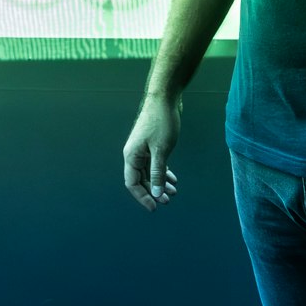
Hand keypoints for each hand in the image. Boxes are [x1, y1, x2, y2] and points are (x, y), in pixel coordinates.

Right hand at [121, 94, 180, 210]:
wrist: (165, 98)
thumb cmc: (161, 122)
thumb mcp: (161, 150)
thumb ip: (158, 173)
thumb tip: (156, 194)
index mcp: (132, 156)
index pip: (132, 183)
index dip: (142, 197)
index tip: (155, 207)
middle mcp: (134, 154)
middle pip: (141, 179)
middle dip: (153, 192)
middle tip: (167, 201)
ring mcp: (143, 149)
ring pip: (149, 172)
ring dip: (160, 183)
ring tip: (173, 193)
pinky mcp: (152, 144)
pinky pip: (154, 163)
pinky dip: (163, 172)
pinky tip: (173, 179)